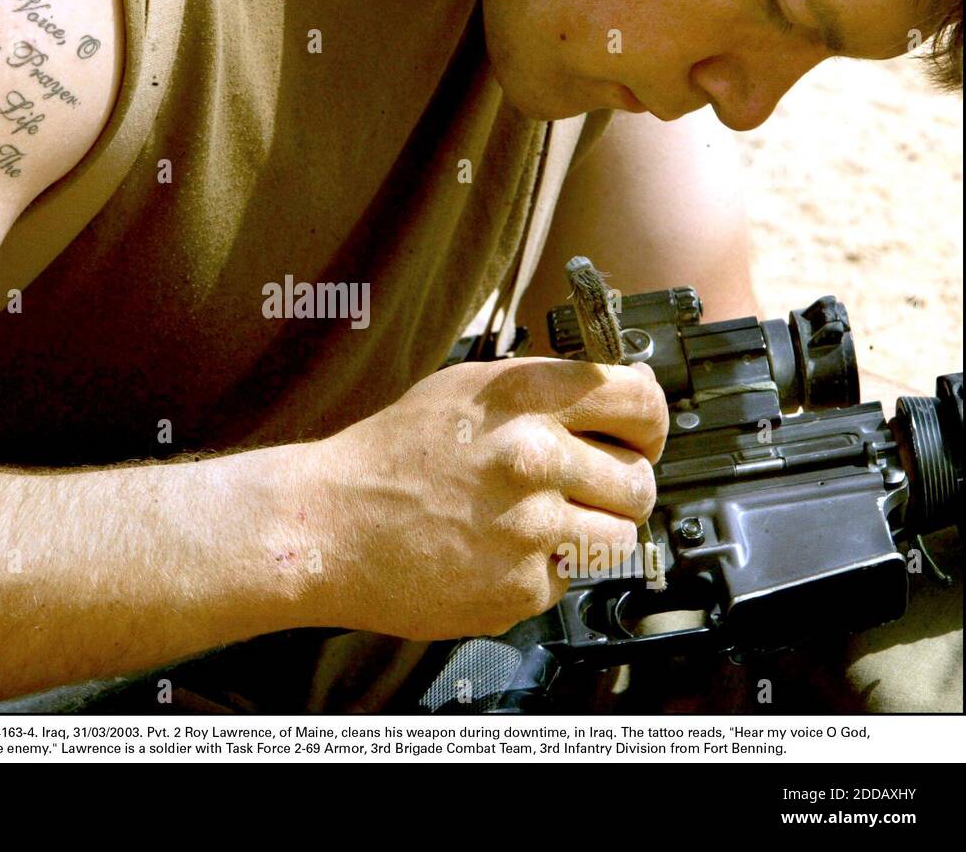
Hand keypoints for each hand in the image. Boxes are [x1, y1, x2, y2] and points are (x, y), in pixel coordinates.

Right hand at [310, 357, 667, 639]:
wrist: (328, 525)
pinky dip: (541, 573)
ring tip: (535, 526)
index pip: (641, 402)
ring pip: (619, 537)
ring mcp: (530, 526)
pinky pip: (569, 581)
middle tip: (579, 491)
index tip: (637, 439)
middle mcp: (534, 456)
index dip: (648, 425)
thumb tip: (624, 395)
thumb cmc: (389, 456)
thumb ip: (547, 391)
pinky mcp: (520, 586)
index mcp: (525, 398)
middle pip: (639, 481)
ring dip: (589, 535)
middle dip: (617, 488)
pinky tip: (496, 554)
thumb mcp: (466, 390)